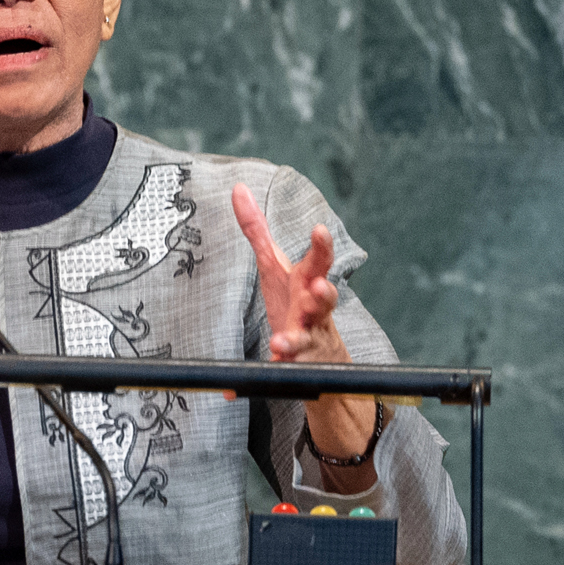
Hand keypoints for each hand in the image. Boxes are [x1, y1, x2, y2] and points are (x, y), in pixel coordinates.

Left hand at [230, 183, 346, 362]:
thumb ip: (257, 230)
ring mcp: (310, 339)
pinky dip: (273, 370)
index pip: (318, 262)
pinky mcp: (297, 365)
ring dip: (295, 338)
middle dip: (323, 294)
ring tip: (281, 341)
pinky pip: (285, 370)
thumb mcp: (275, 265)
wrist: (320, 357)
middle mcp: (314, 310)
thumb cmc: (296, 302)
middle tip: (319, 287)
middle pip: (325, 299)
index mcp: (307, 283)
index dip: (321, 247)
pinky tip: (256, 375)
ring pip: (307, 338)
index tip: (319, 230)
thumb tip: (238, 189)